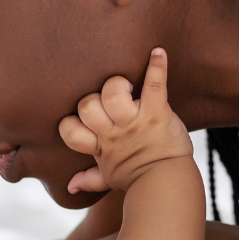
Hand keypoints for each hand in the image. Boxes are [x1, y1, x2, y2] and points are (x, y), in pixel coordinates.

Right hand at [58, 48, 191, 194]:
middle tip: (110, 102)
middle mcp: (114, 131)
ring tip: (127, 87)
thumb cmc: (137, 178)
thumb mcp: (109, 178)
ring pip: (114, 94)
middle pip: (88, 106)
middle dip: (93, 100)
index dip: (72, 122)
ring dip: (117, 85)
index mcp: (100, 144)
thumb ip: (88, 178)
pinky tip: (158, 52)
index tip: (85, 120)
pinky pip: (155, 85)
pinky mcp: (157, 112)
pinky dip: (157, 67)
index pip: (70, 129)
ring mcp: (135, 121)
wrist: (168, 183)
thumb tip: (70, 187)